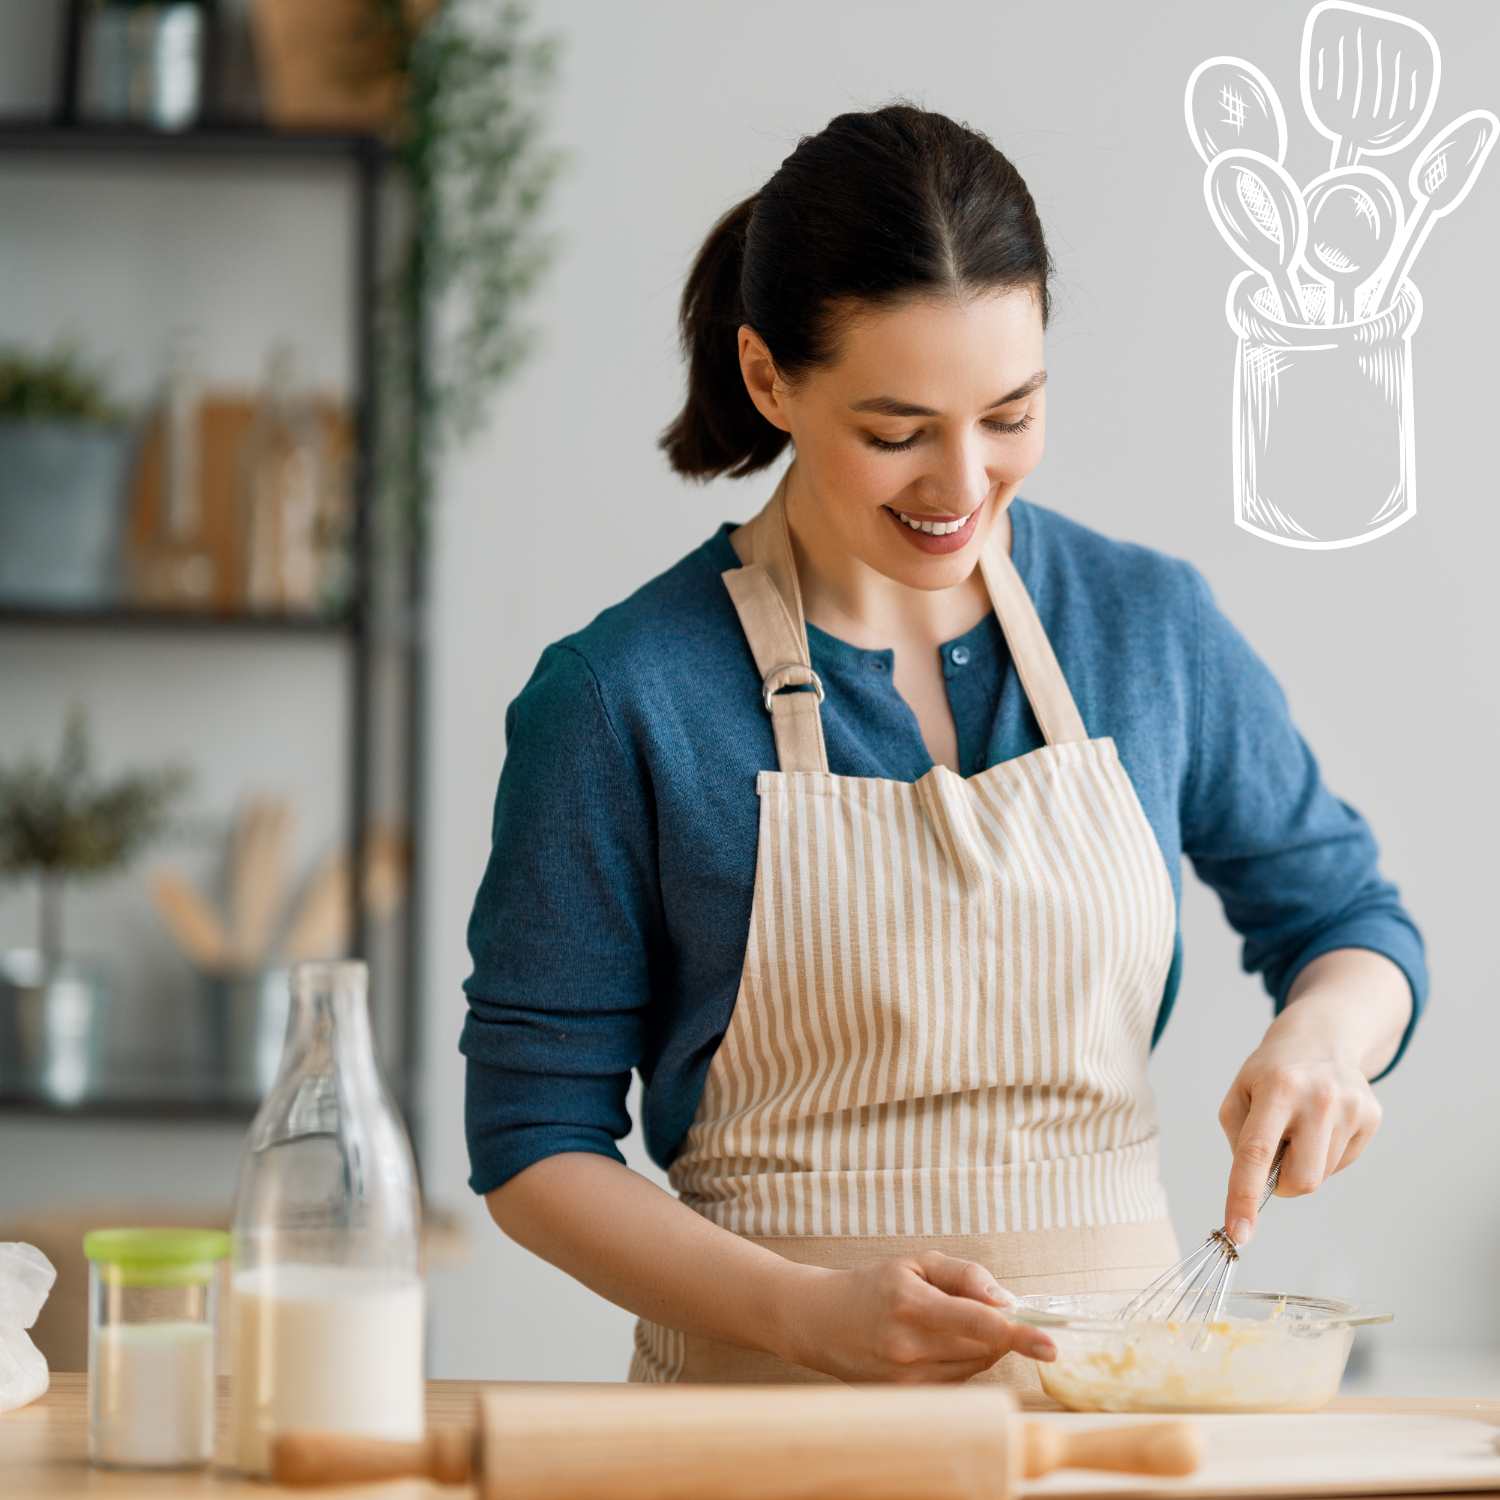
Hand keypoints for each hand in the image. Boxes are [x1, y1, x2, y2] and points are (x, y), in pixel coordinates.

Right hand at [773, 1252, 1054, 1383]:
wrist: (822, 1322)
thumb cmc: (873, 1287)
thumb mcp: (915, 1264)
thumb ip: (965, 1274)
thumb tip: (1005, 1299)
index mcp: (912, 1305)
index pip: (977, 1322)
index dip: (1018, 1334)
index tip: (1050, 1344)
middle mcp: (910, 1347)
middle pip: (984, 1347)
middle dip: (996, 1329)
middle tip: (973, 1308)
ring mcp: (909, 1379)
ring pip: (976, 1367)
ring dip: (978, 1346)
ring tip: (943, 1325)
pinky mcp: (909, 1398)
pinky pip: (958, 1382)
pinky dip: (960, 1363)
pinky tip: (934, 1346)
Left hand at [1217, 950, 1408, 1243]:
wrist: (1320, 1036)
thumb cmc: (1271, 1071)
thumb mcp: (1239, 1093)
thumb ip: (1240, 1141)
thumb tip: (1258, 1187)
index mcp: (1277, 1088)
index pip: (1256, 1153)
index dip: (1244, 1197)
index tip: (1238, 1233)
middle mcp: (1319, 1097)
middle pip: (1302, 1179)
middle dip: (1283, 1183)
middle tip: (1276, 1155)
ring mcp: (1351, 1107)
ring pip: (1322, 1175)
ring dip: (1303, 1164)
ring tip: (1299, 1127)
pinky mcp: (1372, 1116)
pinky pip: (1343, 1163)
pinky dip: (1325, 1155)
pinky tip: (1321, 1125)